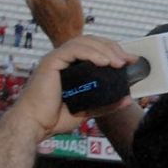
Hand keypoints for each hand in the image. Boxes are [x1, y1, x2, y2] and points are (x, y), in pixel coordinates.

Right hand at [9, 36, 133, 140]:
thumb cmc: (55, 118)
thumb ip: (106, 104)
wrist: (36, 125)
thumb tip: (126, 99)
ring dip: (105, 50)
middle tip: (128, 60)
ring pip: (84, 42)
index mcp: (71, 66)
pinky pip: (73, 50)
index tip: (131, 60)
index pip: (95, 49)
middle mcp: (63, 59)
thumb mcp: (88, 110)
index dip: (114, 51)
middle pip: (91, 41)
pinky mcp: (51, 61)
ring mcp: (56, 58)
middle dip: (113, 48)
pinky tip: (104, 62)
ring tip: (119, 63)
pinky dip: (91, 53)